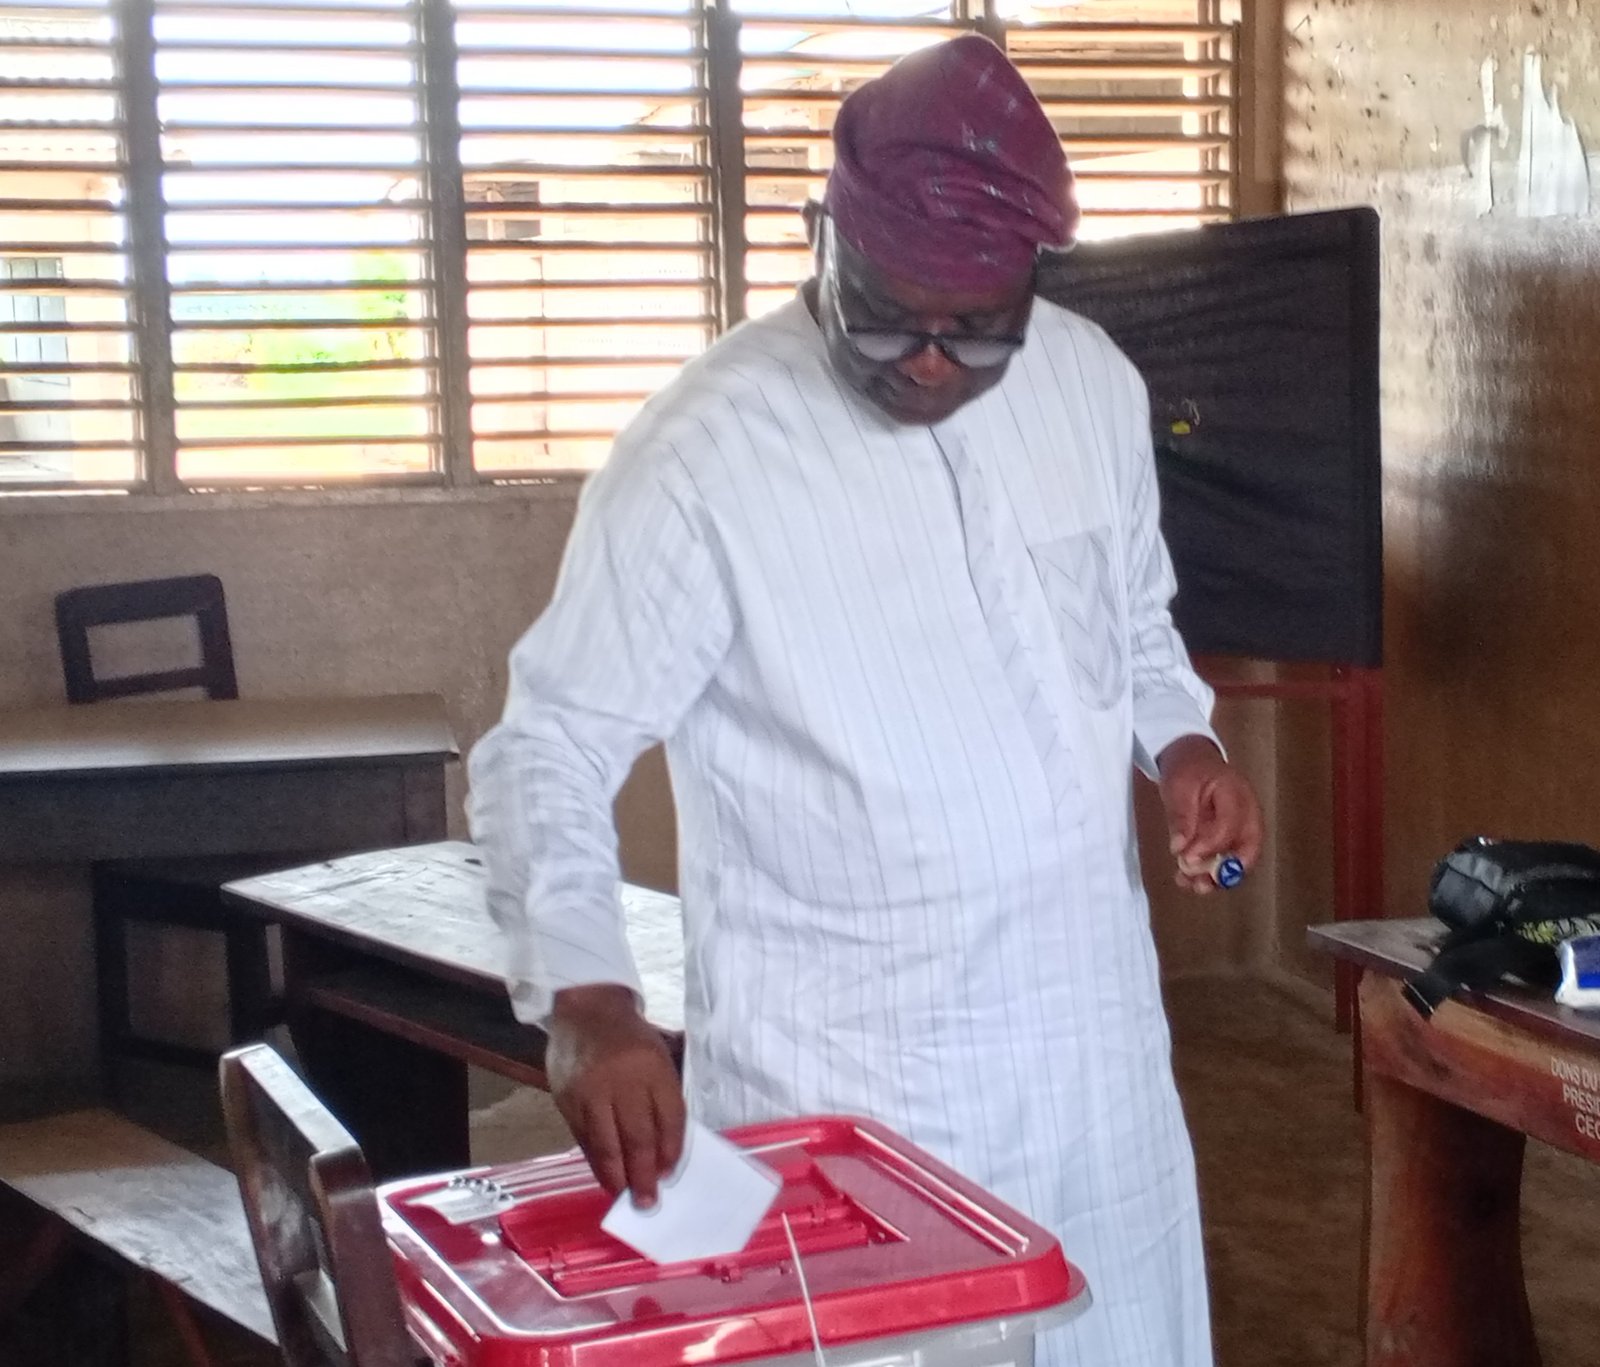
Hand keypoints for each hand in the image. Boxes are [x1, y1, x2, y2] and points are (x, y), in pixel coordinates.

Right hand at [546, 984, 685, 1207]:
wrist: (586, 1012)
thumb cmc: (630, 1040)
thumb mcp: (657, 1057)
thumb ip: (662, 1098)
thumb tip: (665, 1152)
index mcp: (653, 1066)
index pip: (669, 1117)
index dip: (671, 1150)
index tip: (670, 1174)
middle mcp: (622, 1079)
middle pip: (638, 1137)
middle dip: (645, 1174)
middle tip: (649, 1201)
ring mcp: (591, 1091)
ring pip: (607, 1144)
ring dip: (617, 1176)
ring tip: (626, 1196)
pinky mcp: (567, 1100)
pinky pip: (584, 1139)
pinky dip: (596, 1162)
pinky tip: (605, 1175)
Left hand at [1157, 735, 1263, 894]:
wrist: (1191, 759)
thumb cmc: (1187, 769)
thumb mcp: (1178, 786)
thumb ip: (1180, 817)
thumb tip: (1180, 848)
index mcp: (1236, 793)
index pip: (1230, 826)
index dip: (1210, 846)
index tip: (1186, 860)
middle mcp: (1247, 813)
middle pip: (1248, 849)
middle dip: (1225, 872)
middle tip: (1200, 884)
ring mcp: (1242, 826)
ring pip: (1238, 859)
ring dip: (1216, 877)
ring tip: (1191, 885)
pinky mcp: (1231, 837)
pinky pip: (1227, 858)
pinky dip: (1210, 872)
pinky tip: (1188, 880)